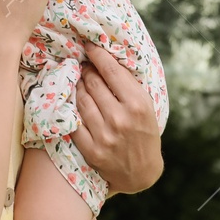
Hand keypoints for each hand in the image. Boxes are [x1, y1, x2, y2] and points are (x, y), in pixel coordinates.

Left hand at [71, 44, 162, 194]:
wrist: (141, 172)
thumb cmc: (144, 133)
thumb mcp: (146, 107)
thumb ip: (128, 85)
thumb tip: (105, 59)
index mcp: (138, 104)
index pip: (111, 71)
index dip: (97, 55)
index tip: (89, 46)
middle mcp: (120, 119)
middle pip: (93, 83)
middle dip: (86, 70)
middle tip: (84, 64)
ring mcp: (104, 136)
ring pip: (81, 99)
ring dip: (78, 86)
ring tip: (79, 81)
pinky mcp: (92, 150)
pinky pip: (75, 122)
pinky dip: (72, 108)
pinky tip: (74, 101)